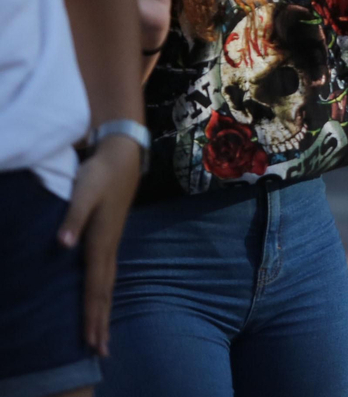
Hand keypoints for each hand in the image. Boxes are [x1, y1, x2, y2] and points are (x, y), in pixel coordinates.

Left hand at [59, 136, 141, 356]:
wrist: (122, 156)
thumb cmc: (99, 174)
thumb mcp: (83, 192)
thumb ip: (73, 218)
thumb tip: (63, 244)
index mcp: (100, 243)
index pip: (94, 287)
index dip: (91, 314)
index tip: (91, 341)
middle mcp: (108, 248)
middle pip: (104, 292)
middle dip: (100, 322)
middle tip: (100, 353)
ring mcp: (110, 244)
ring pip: (107, 285)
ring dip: (103, 311)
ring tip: (102, 335)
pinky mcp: (109, 238)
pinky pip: (106, 275)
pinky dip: (103, 294)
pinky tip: (101, 299)